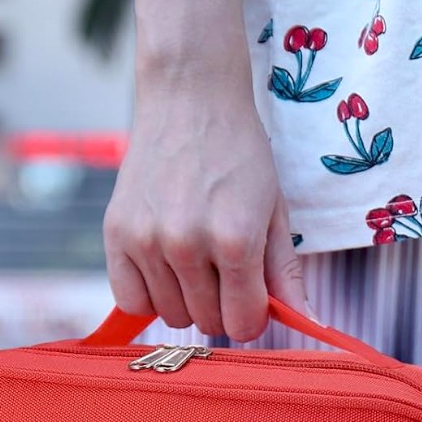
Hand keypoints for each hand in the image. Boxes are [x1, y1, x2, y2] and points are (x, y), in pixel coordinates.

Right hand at [103, 74, 311, 342]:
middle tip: (223, 270)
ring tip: (194, 259)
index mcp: (235, 240)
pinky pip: (130, 300)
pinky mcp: (115, 233)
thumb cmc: (240, 155)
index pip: (242, 323)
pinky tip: (164, 269)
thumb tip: (307, 323)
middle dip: (221, 306)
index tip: (251, 295)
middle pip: (207, 323)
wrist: (189, 98)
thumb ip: (286, 273)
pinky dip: (148, 296)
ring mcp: (147, 240)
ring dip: (186, 300)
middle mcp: (187, 244)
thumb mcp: (275, 212)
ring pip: (170, 315)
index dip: (252, 316)